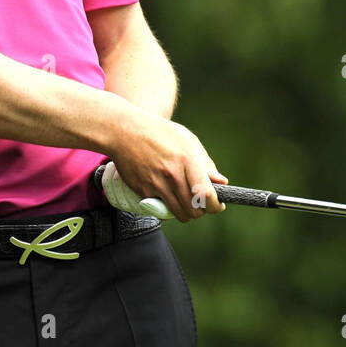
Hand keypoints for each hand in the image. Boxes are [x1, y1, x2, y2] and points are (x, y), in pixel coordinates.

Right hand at [109, 113, 227, 221]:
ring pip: (178, 214)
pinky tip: (167, 194)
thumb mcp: (187, 140)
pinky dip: (167, 206)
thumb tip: (221, 182)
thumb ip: (206, 163)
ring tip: (186, 202)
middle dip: (201, 211)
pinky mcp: (143, 191)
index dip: (215, 205)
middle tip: (201, 203)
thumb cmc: (159, 132)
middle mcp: (172, 175)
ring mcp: (156, 184)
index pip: (206, 194)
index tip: (217, 205)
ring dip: (186, 212)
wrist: (124, 131)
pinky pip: (161, 209)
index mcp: (187, 160)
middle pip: (194, 210)